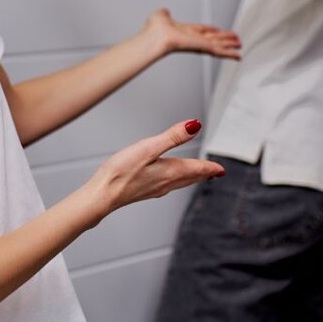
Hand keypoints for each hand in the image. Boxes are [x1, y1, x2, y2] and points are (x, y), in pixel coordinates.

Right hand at [84, 119, 224, 217]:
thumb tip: (194, 126)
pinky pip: (167, 185)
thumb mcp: (148, 148)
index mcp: (170, 172)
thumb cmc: (121, 173)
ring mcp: (154, 189)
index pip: (196, 169)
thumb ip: (173, 137)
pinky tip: (168, 179)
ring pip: (180, 182)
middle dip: (204, 174)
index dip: (210, 167)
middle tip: (215, 173)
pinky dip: (176, 180)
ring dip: (191, 178)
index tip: (221, 169)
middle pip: (190, 178)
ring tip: (197, 175)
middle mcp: (165, 183)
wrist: (102, 195)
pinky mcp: (144, 191)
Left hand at [143, 8, 240, 59]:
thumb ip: (164, 14)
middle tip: (234, 38)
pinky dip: (230, 54)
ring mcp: (199, 45)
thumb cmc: (154, 29)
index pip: (201, 30)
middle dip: (224, 38)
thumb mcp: (160, 16)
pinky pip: (219, 52)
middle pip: (213, 38)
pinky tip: (237, 56)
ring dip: (230, 44)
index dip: (210, 30)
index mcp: (185, 31)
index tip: (217, 30)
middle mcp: (193, 39)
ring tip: (240, 44)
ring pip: (218, 45)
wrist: (155, 36)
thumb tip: (164, 11)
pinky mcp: (203, 48)